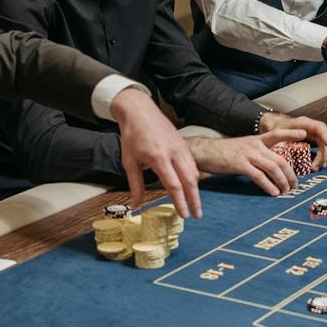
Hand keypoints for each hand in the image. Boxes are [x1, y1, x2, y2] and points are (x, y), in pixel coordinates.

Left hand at [111, 87, 202, 217]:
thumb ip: (135, 184)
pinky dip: (194, 178)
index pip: (173, 185)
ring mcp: (181, 148)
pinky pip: (192, 164)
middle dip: (194, 200)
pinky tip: (193, 187)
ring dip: (196, 190)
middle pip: (189, 181)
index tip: (184, 215)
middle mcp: (173, 153)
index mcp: (158, 158)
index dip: (180, 202)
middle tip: (197, 216)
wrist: (140, 111)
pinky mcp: (183, 144)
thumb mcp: (129, 161)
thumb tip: (136, 204)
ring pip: (194, 172)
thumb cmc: (132, 136)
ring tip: (196, 205)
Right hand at [189, 132, 307, 196]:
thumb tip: (269, 166)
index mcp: (256, 140)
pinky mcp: (239, 165)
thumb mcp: (242, 148)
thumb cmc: (223, 152)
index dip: (291, 133)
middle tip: (295, 185)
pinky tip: (273, 192)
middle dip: (291, 173)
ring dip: (282, 181)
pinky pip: (258, 176)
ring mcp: (248, 155)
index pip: (277, 134)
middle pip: (280, 159)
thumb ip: (256, 154)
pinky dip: (268, 185)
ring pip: (272, 168)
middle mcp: (255, 146)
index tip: (304, 133)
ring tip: (286, 191)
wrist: (205, 152)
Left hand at [257, 113, 326, 168]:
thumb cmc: (277, 131)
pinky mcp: (320, 140)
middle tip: (315, 167)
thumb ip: (282, 144)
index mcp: (304, 123)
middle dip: (325, 154)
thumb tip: (288, 156)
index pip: (320, 127)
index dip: (326, 135)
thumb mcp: (276, 136)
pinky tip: (321, 165)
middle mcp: (314, 127)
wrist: (277, 127)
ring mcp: (319, 133)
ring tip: (319, 167)